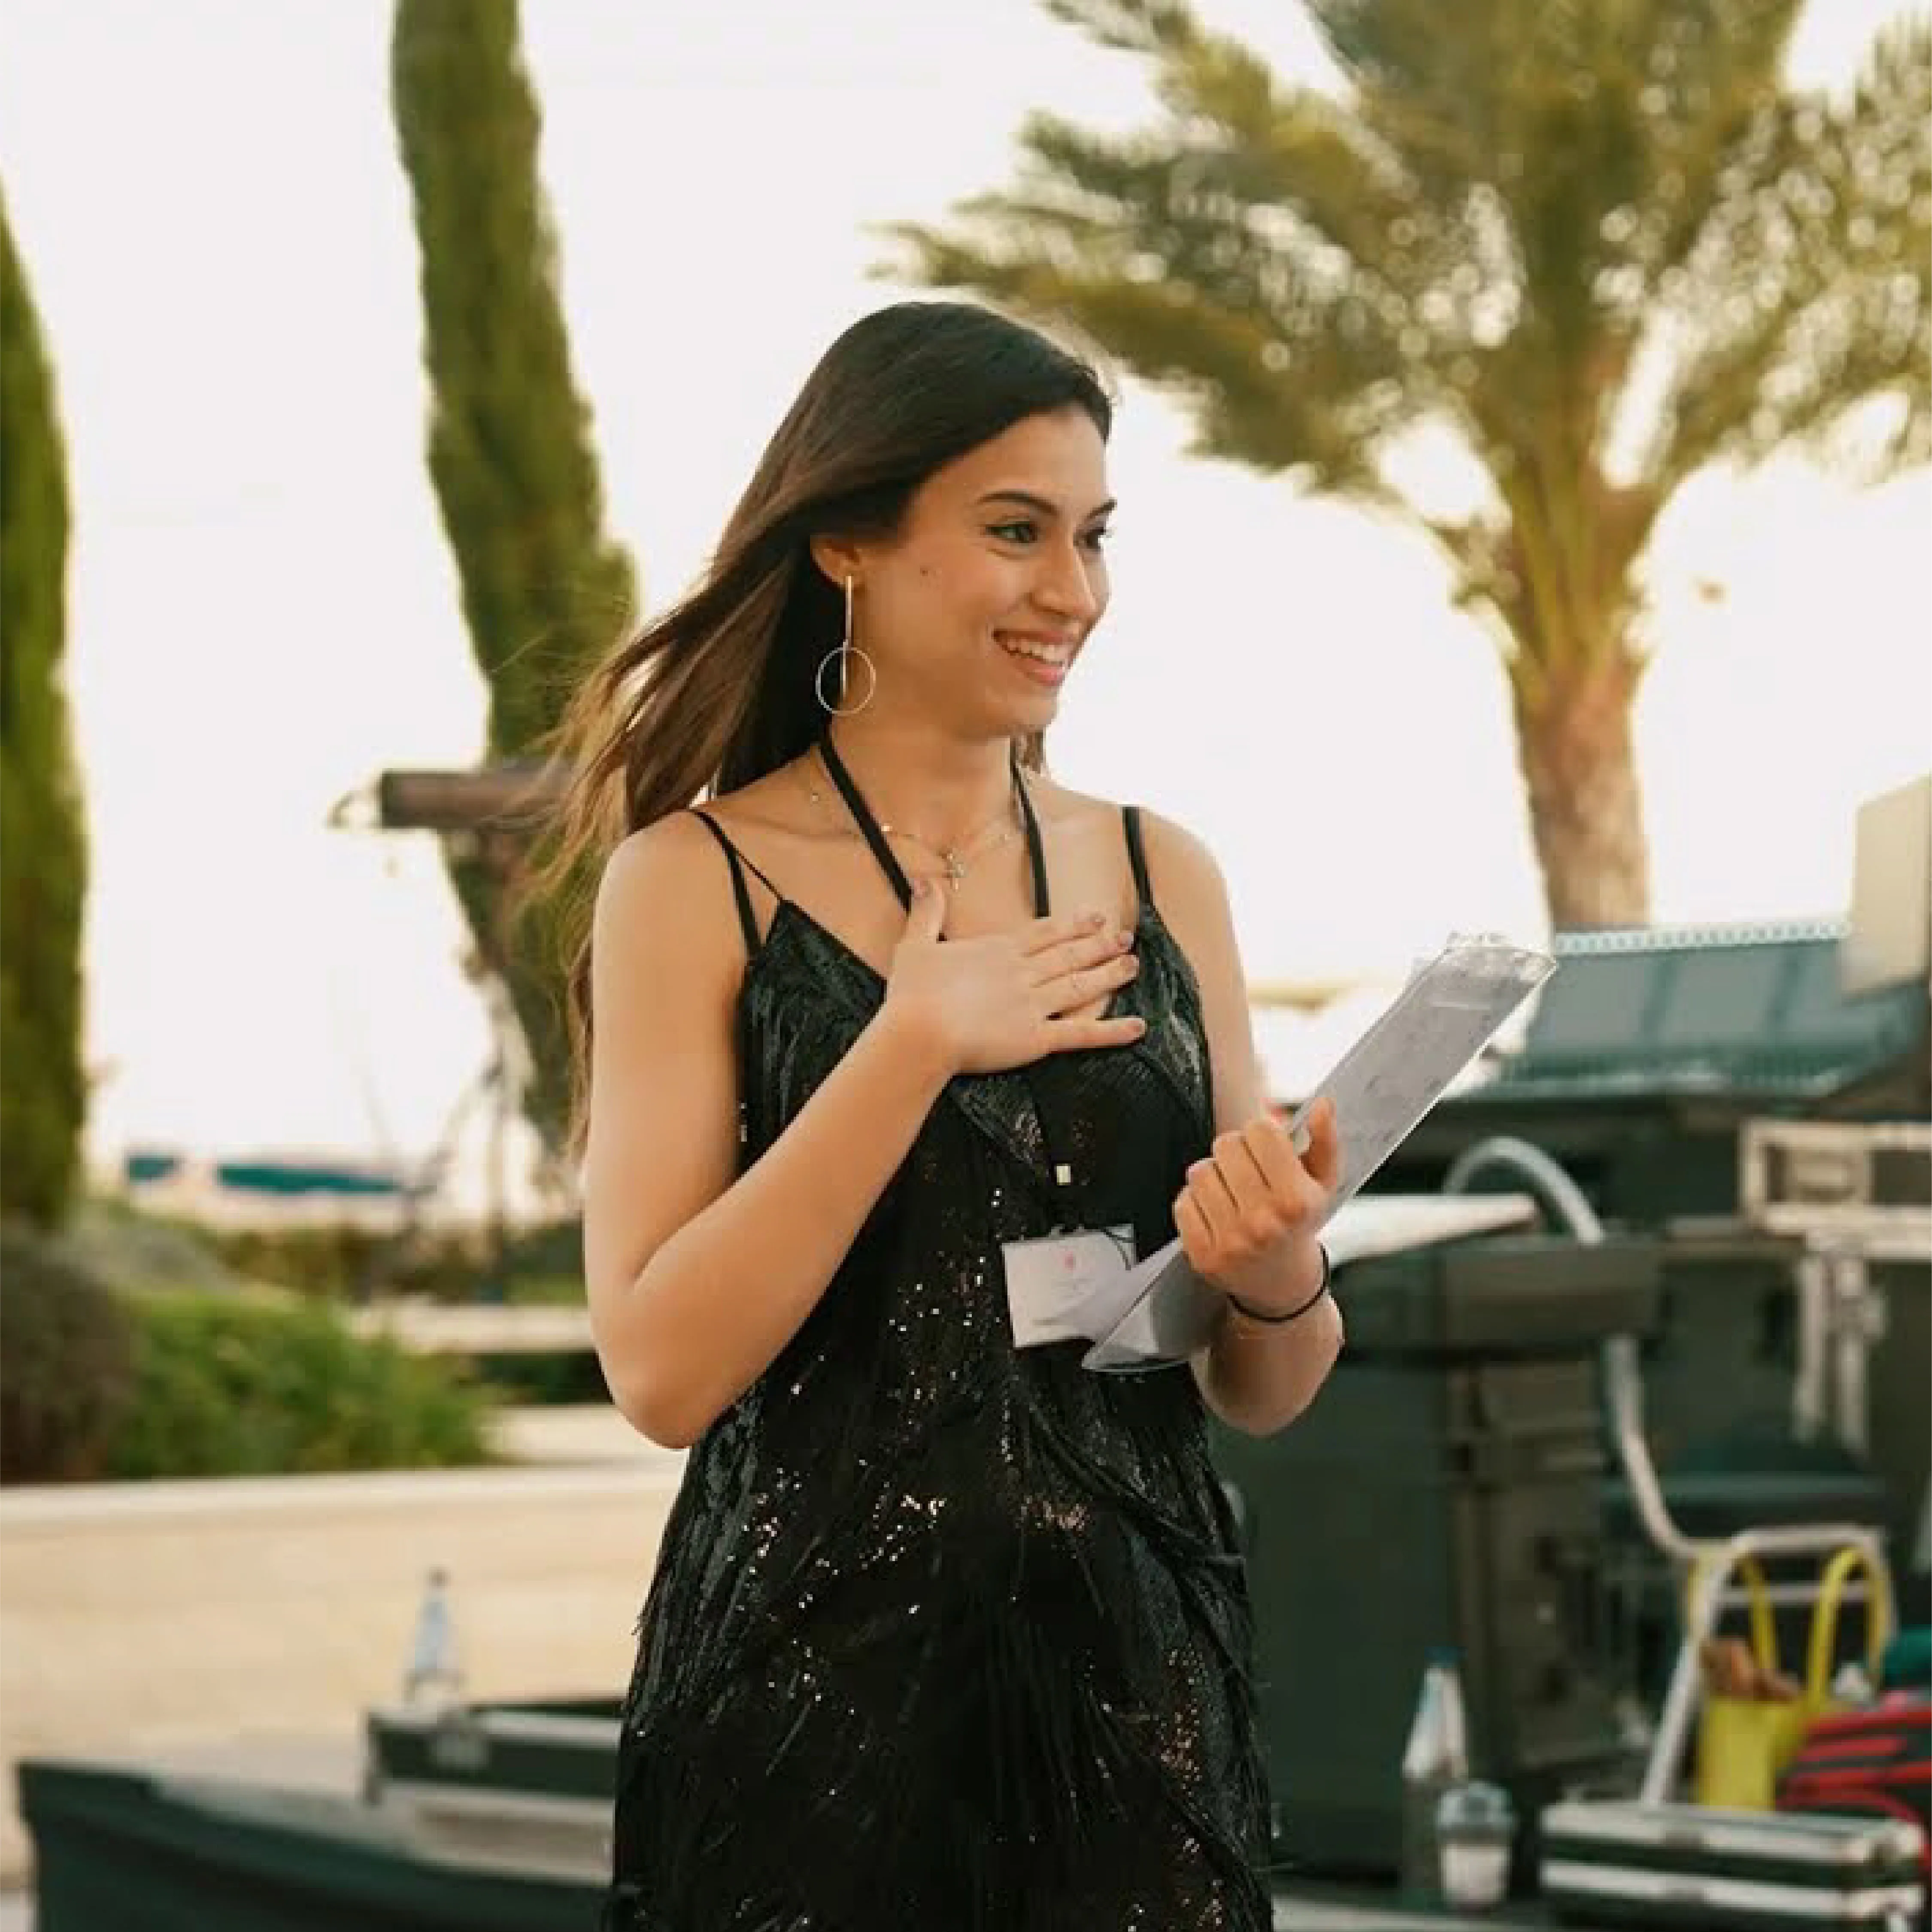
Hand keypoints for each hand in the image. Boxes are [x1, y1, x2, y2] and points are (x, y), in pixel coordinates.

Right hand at [883, 879, 1146, 1076]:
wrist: (919, 1033)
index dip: (1073, 924)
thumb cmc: (912, 995)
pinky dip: (1112, 1031)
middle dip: (1099, 945)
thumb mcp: (915, 945)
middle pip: (1069, 955)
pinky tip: (1138, 1027)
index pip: (1044, 933)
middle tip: (1126, 937)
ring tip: (1133, 965)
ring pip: (1080, 986)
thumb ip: (927, 913)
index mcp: (998, 951)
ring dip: (1109, 975)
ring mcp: (1033, 1004)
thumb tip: (925, 879)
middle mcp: (1022, 973)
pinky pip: (1082, 1034)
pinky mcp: (1037, 1039)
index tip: (1096, 916)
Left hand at [1173, 1098, 1340, 1311]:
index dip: (1262, 1134)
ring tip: (1230, 1190)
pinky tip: (1215, 1212)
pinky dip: (1195, 1201)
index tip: (1267, 1150)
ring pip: (1200, 1171)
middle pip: (1225, 1145)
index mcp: (1296, 1199)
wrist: (1283, 1283)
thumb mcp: (1322, 1184)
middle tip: (1246, 1169)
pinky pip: (1182, 1202)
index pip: (1260, 1130)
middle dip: (1235, 1151)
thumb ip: (1325, 1140)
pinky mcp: (1203, 1256)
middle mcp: (1263, 1222)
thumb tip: (1321, 1105)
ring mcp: (1230, 1241)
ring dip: (1213, 1174)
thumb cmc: (1300, 1224)